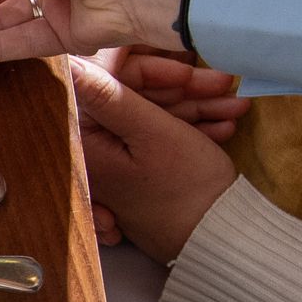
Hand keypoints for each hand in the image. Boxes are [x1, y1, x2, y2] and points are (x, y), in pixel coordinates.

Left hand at [70, 55, 237, 259]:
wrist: (216, 237)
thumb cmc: (185, 188)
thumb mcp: (152, 132)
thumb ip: (111, 95)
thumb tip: (66, 64)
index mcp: (86, 139)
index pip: (106, 82)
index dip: (149, 69)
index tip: (185, 68)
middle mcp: (96, 148)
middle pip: (134, 96)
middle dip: (182, 88)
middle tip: (222, 84)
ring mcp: (121, 158)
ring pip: (155, 112)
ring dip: (197, 105)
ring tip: (235, 107)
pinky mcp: (143, 165)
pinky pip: (164, 132)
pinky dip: (195, 126)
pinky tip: (225, 126)